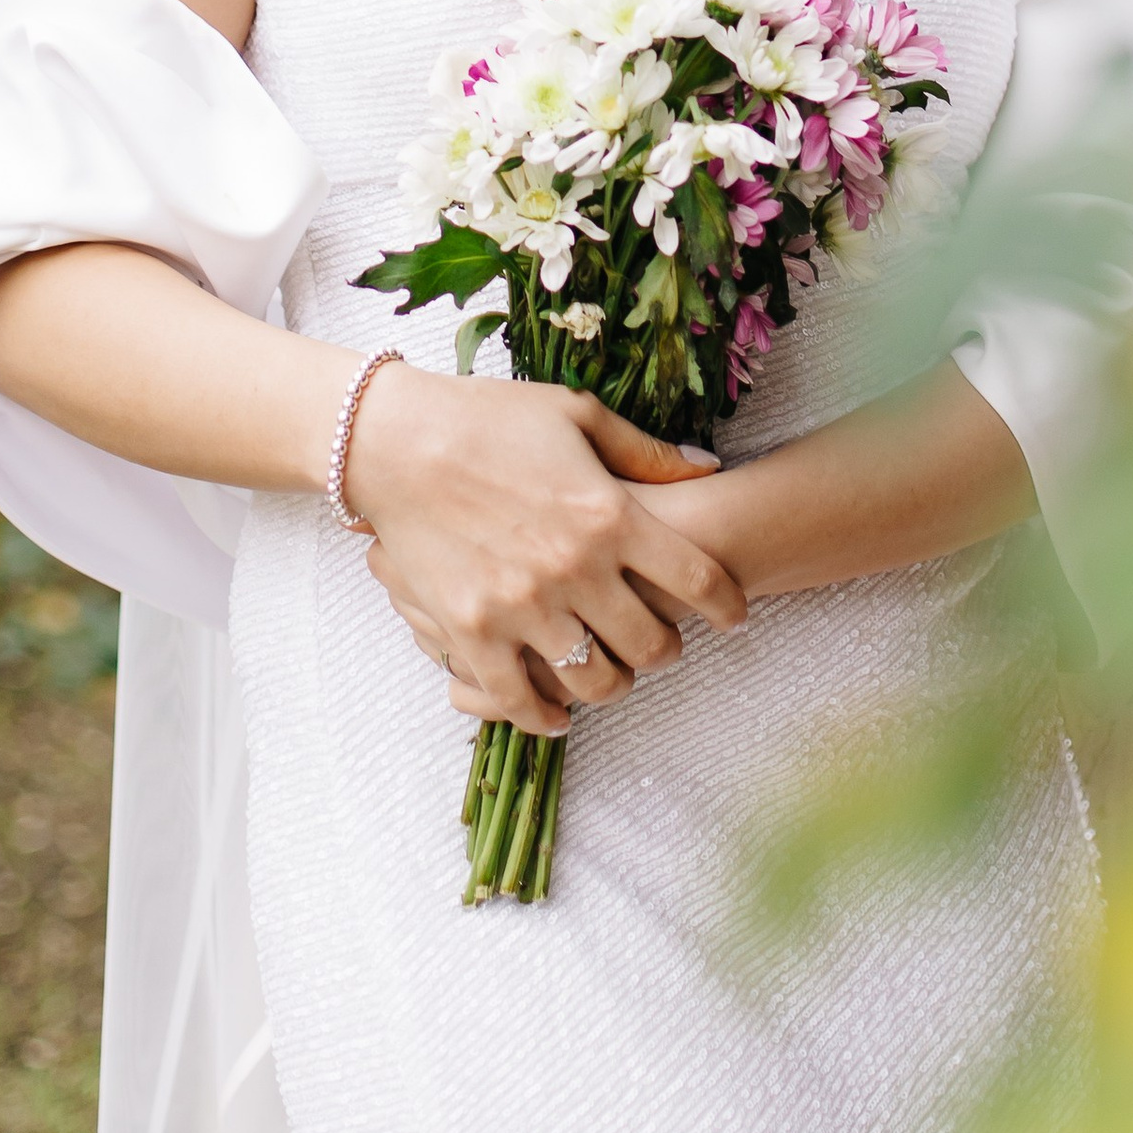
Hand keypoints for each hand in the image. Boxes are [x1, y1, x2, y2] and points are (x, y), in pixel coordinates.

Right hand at [342, 368, 744, 735]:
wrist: (398, 441)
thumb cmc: (489, 418)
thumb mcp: (577, 416)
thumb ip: (646, 452)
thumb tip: (709, 468)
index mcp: (610, 514)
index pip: (698, 579)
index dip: (727, 605)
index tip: (735, 616)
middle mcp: (575, 569)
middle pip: (652, 643)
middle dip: (669, 651)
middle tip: (666, 645)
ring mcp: (522, 607)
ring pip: (595, 680)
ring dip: (614, 684)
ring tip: (613, 673)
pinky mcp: (473, 632)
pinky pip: (520, 699)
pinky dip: (545, 716)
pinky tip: (556, 713)